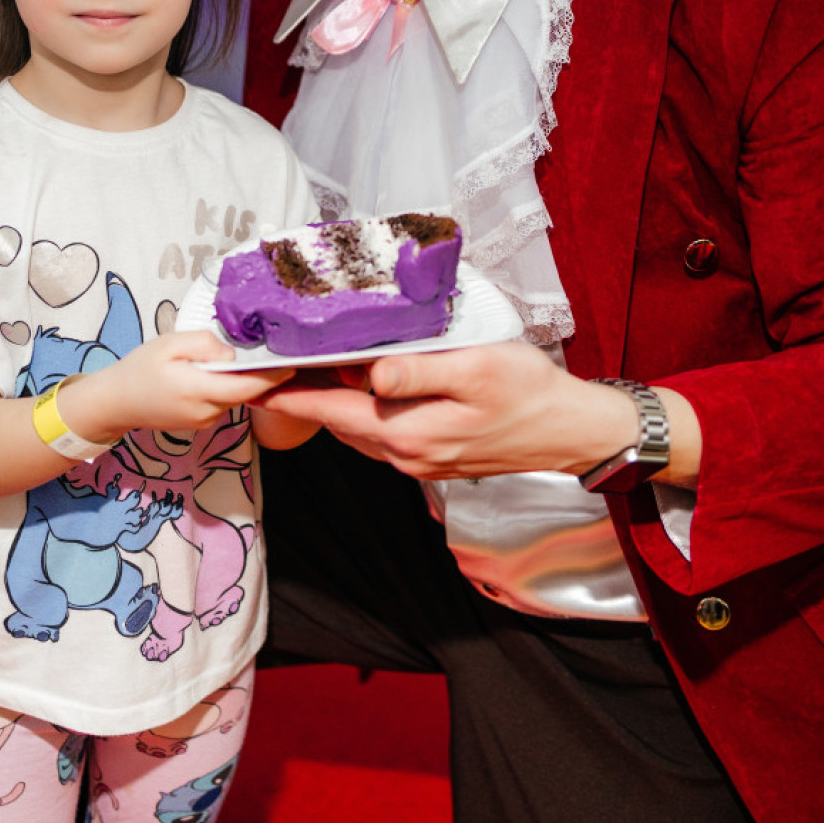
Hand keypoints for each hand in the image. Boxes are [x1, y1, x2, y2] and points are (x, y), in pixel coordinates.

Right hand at [64, 331, 294, 441]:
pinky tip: (223, 372)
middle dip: (262, 376)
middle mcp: (206, 412)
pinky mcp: (200, 423)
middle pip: (244, 393)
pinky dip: (228, 388)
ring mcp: (204, 421)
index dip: (273, 378)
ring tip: (252, 357)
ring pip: (234, 398)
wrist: (115, 403)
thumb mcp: (169, 344)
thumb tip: (232, 354)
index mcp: (198, 390)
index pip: (247, 388)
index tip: (294, 363)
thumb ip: (204, 345)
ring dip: (243, 381)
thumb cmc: (139, 369)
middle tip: (279, 352)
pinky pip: (222, 402)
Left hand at [251, 340, 663, 481]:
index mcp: (407, 433)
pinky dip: (361, 411)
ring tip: (306, 366)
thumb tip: (371, 374)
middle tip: (270, 362)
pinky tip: (363, 384)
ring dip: (330, 403)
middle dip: (301, 396)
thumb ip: (420, 372)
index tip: (251, 379)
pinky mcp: (433, 457)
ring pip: (357, 430)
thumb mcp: (477, 368)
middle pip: (335, 423)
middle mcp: (405, 455)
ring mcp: (419, 460)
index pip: (328, 413)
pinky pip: (381, 434)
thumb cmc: (529, 392)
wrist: (572, 430)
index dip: (287, 396)